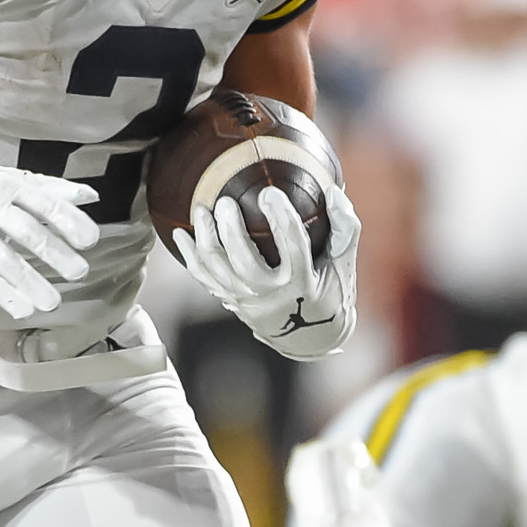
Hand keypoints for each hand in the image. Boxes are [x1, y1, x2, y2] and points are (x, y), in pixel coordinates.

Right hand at [0, 160, 101, 319]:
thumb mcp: (18, 180)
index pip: (45, 204)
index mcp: (12, 187)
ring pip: (4, 260)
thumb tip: (91, 197)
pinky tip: (23, 310)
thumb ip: (55, 190)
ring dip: (29, 283)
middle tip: (79, 272)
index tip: (90, 240)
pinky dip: (3, 295)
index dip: (68, 222)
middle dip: (54, 253)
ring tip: (53, 303)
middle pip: (26, 232)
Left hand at [173, 178, 359, 359]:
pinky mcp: (232, 302)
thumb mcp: (344, 264)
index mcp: (302, 282)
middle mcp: (271, 294)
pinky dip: (190, 255)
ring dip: (205, 238)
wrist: (308, 337)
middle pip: (244, 260)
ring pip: (217, 269)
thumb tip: (333, 189)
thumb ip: (345, 228)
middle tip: (224, 201)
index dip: (280, 216)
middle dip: (230, 229)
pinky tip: (180, 233)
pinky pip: (204, 278)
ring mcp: (247, 301)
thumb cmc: (329, 290)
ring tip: (201, 210)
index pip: (292, 244)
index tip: (269, 191)